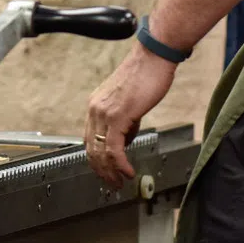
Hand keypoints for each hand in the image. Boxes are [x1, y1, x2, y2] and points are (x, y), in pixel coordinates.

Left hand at [85, 45, 176, 187]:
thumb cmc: (146, 76)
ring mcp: (104, 112)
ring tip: (120, 182)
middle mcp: (95, 109)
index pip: (89, 140)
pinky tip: (127, 172)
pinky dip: (120, 165)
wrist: (154, 58)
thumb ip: (124, 122)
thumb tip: (125, 140)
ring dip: (110, 172)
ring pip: (100, 152)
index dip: (97, 160)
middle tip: (112, 184)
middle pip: (91, 149)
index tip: (106, 172)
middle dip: (101, 171)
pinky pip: (114, 148)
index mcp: (96, 105)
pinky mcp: (118, 116)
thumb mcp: (129, 103)